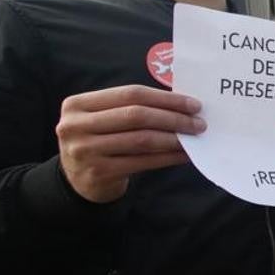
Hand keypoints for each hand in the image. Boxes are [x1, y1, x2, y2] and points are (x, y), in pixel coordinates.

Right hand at [57, 85, 204, 203]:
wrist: (78, 180)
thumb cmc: (99, 140)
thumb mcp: (103, 119)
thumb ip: (131, 108)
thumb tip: (182, 105)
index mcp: (77, 104)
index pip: (130, 94)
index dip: (165, 98)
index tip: (193, 104)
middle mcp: (75, 126)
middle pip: (136, 115)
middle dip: (173, 118)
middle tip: (199, 123)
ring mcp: (85, 151)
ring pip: (141, 140)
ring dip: (173, 138)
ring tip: (194, 138)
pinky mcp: (98, 173)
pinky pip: (143, 162)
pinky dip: (167, 157)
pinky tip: (183, 155)